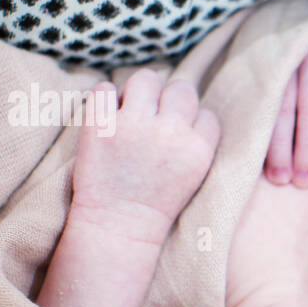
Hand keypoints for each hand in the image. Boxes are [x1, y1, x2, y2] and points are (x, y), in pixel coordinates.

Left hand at [71, 70, 220, 242]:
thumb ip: (195, 142)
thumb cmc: (154, 204)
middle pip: (181, 89)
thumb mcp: (192, 176)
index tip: (178, 134)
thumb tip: (185, 106)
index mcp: (198, 149)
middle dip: (169, 100)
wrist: (117, 227)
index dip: (192, 121)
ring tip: (130, 109)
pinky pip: (104, 88)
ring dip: (139, 91)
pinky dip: (104, 97)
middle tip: (155, 117)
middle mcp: (170, 133)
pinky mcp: (101, 126)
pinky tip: (106, 114)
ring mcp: (134, 127)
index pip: (206, 114)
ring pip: (146, 79)